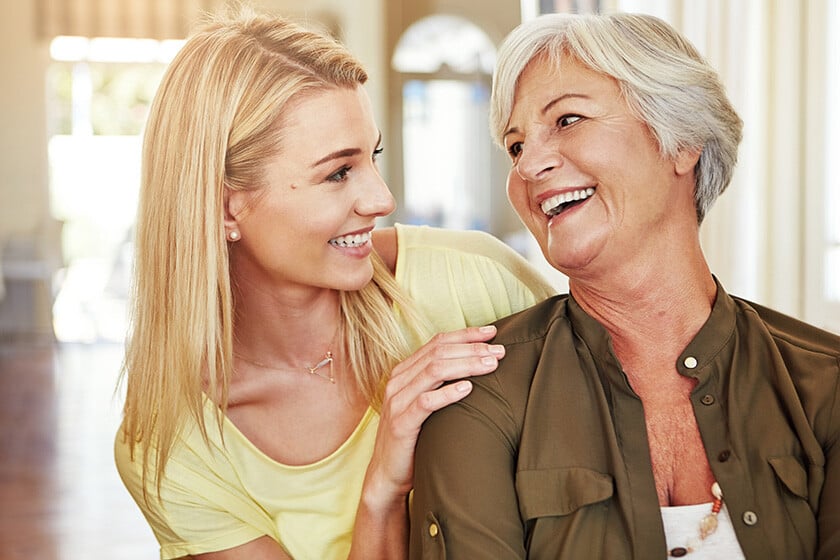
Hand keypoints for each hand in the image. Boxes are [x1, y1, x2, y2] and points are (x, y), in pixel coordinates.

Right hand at [363, 325, 504, 503]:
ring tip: (491, 365)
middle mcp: (399, 381)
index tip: (492, 333)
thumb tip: (480, 365)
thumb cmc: (415, 437)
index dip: (465, 335)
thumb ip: (442, 383)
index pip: (437, 342)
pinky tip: (468, 388)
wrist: (387, 475)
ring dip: (466, 365)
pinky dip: (448, 393)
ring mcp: (397, 401)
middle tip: (500, 351)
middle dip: (471, 348)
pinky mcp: (401, 423)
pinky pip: (425, 402)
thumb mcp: (426, 404)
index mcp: (405, 371)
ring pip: (434, 371)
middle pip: (439, 353)